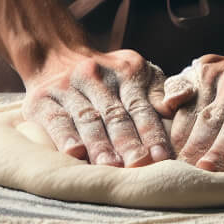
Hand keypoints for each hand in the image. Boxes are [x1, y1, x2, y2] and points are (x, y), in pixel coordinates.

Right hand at [22, 48, 173, 167]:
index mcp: (125, 71)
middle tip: (139, 166)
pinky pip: (56, 120)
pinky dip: (66, 138)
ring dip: (100, 145)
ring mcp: (68, 86)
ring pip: (87, 119)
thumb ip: (158, 92)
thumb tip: (179, 103)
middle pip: (115, 114)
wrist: (56, 54)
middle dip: (128, 143)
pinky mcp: (43, 99)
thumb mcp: (137, 73)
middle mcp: (96, 76)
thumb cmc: (108, 76)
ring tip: (111, 168)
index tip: (162, 158)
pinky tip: (74, 154)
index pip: (140, 106)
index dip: (151, 132)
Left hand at [163, 54, 223, 171]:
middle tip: (182, 173)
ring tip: (208, 168)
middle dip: (195, 147)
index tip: (165, 164)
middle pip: (212, 120)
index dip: (177, 139)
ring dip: (223, 145)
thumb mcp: (210, 69)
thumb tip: (166, 107)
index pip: (190, 113)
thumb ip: (184, 87)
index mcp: (210, 77)